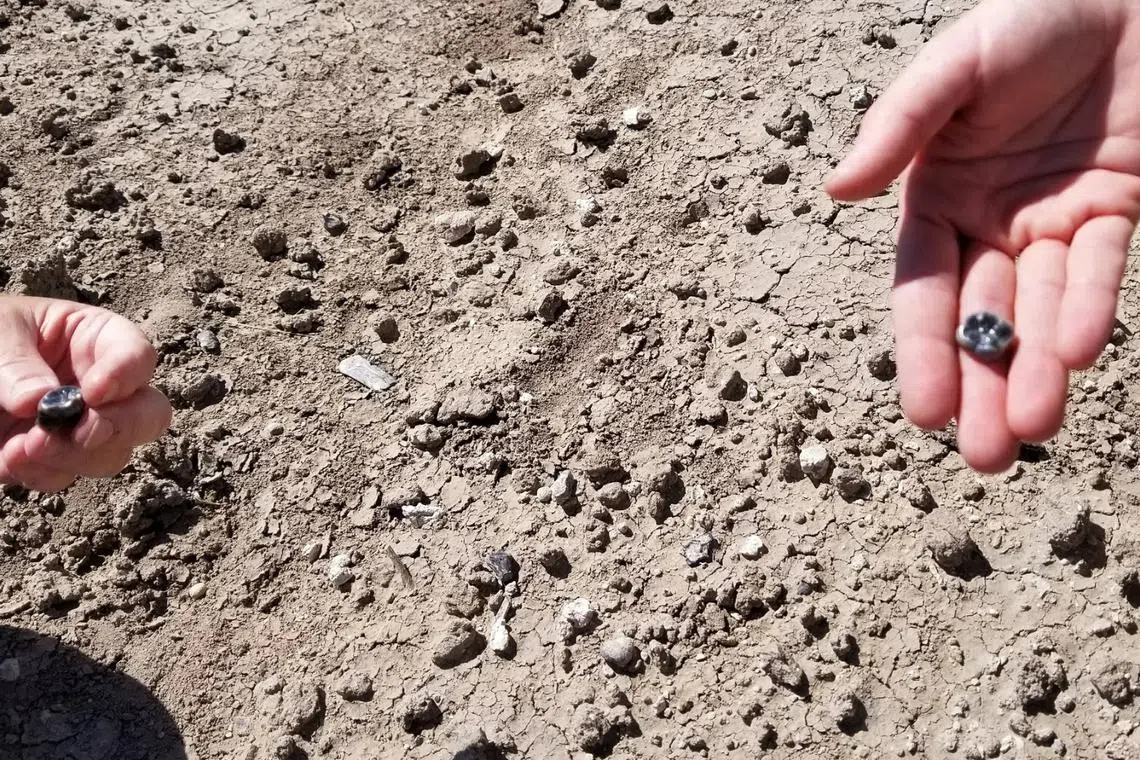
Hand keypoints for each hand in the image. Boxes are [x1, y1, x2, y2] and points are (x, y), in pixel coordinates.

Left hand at [0, 296, 171, 491]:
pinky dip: (39, 474)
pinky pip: (63, 476)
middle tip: (84, 431)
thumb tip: (39, 401)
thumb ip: (16, 363)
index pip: (138, 356)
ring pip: (113, 454)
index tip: (93, 393)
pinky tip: (7, 458)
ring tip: (23, 447)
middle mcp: (99, 387)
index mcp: (92, 339)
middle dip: (121, 428)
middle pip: (149, 415)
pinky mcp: (48, 457)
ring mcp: (78, 426)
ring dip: (75, 457)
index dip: (127, 376)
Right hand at [826, 0, 1139, 471]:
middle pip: (980, 318)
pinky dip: (1087, 309)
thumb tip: (836, 190)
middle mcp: (990, 222)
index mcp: (935, 198)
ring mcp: (1052, 222)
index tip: (925, 413)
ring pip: (1039, 310)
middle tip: (985, 457)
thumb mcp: (953, 68)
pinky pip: (1098, 269)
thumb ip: (898, 125)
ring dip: (1037, 368)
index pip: (922, 289)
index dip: (922, 350)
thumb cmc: (1029, 18)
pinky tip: (1078, 355)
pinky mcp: (1113, 209)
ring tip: (1032, 430)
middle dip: (982, 385)